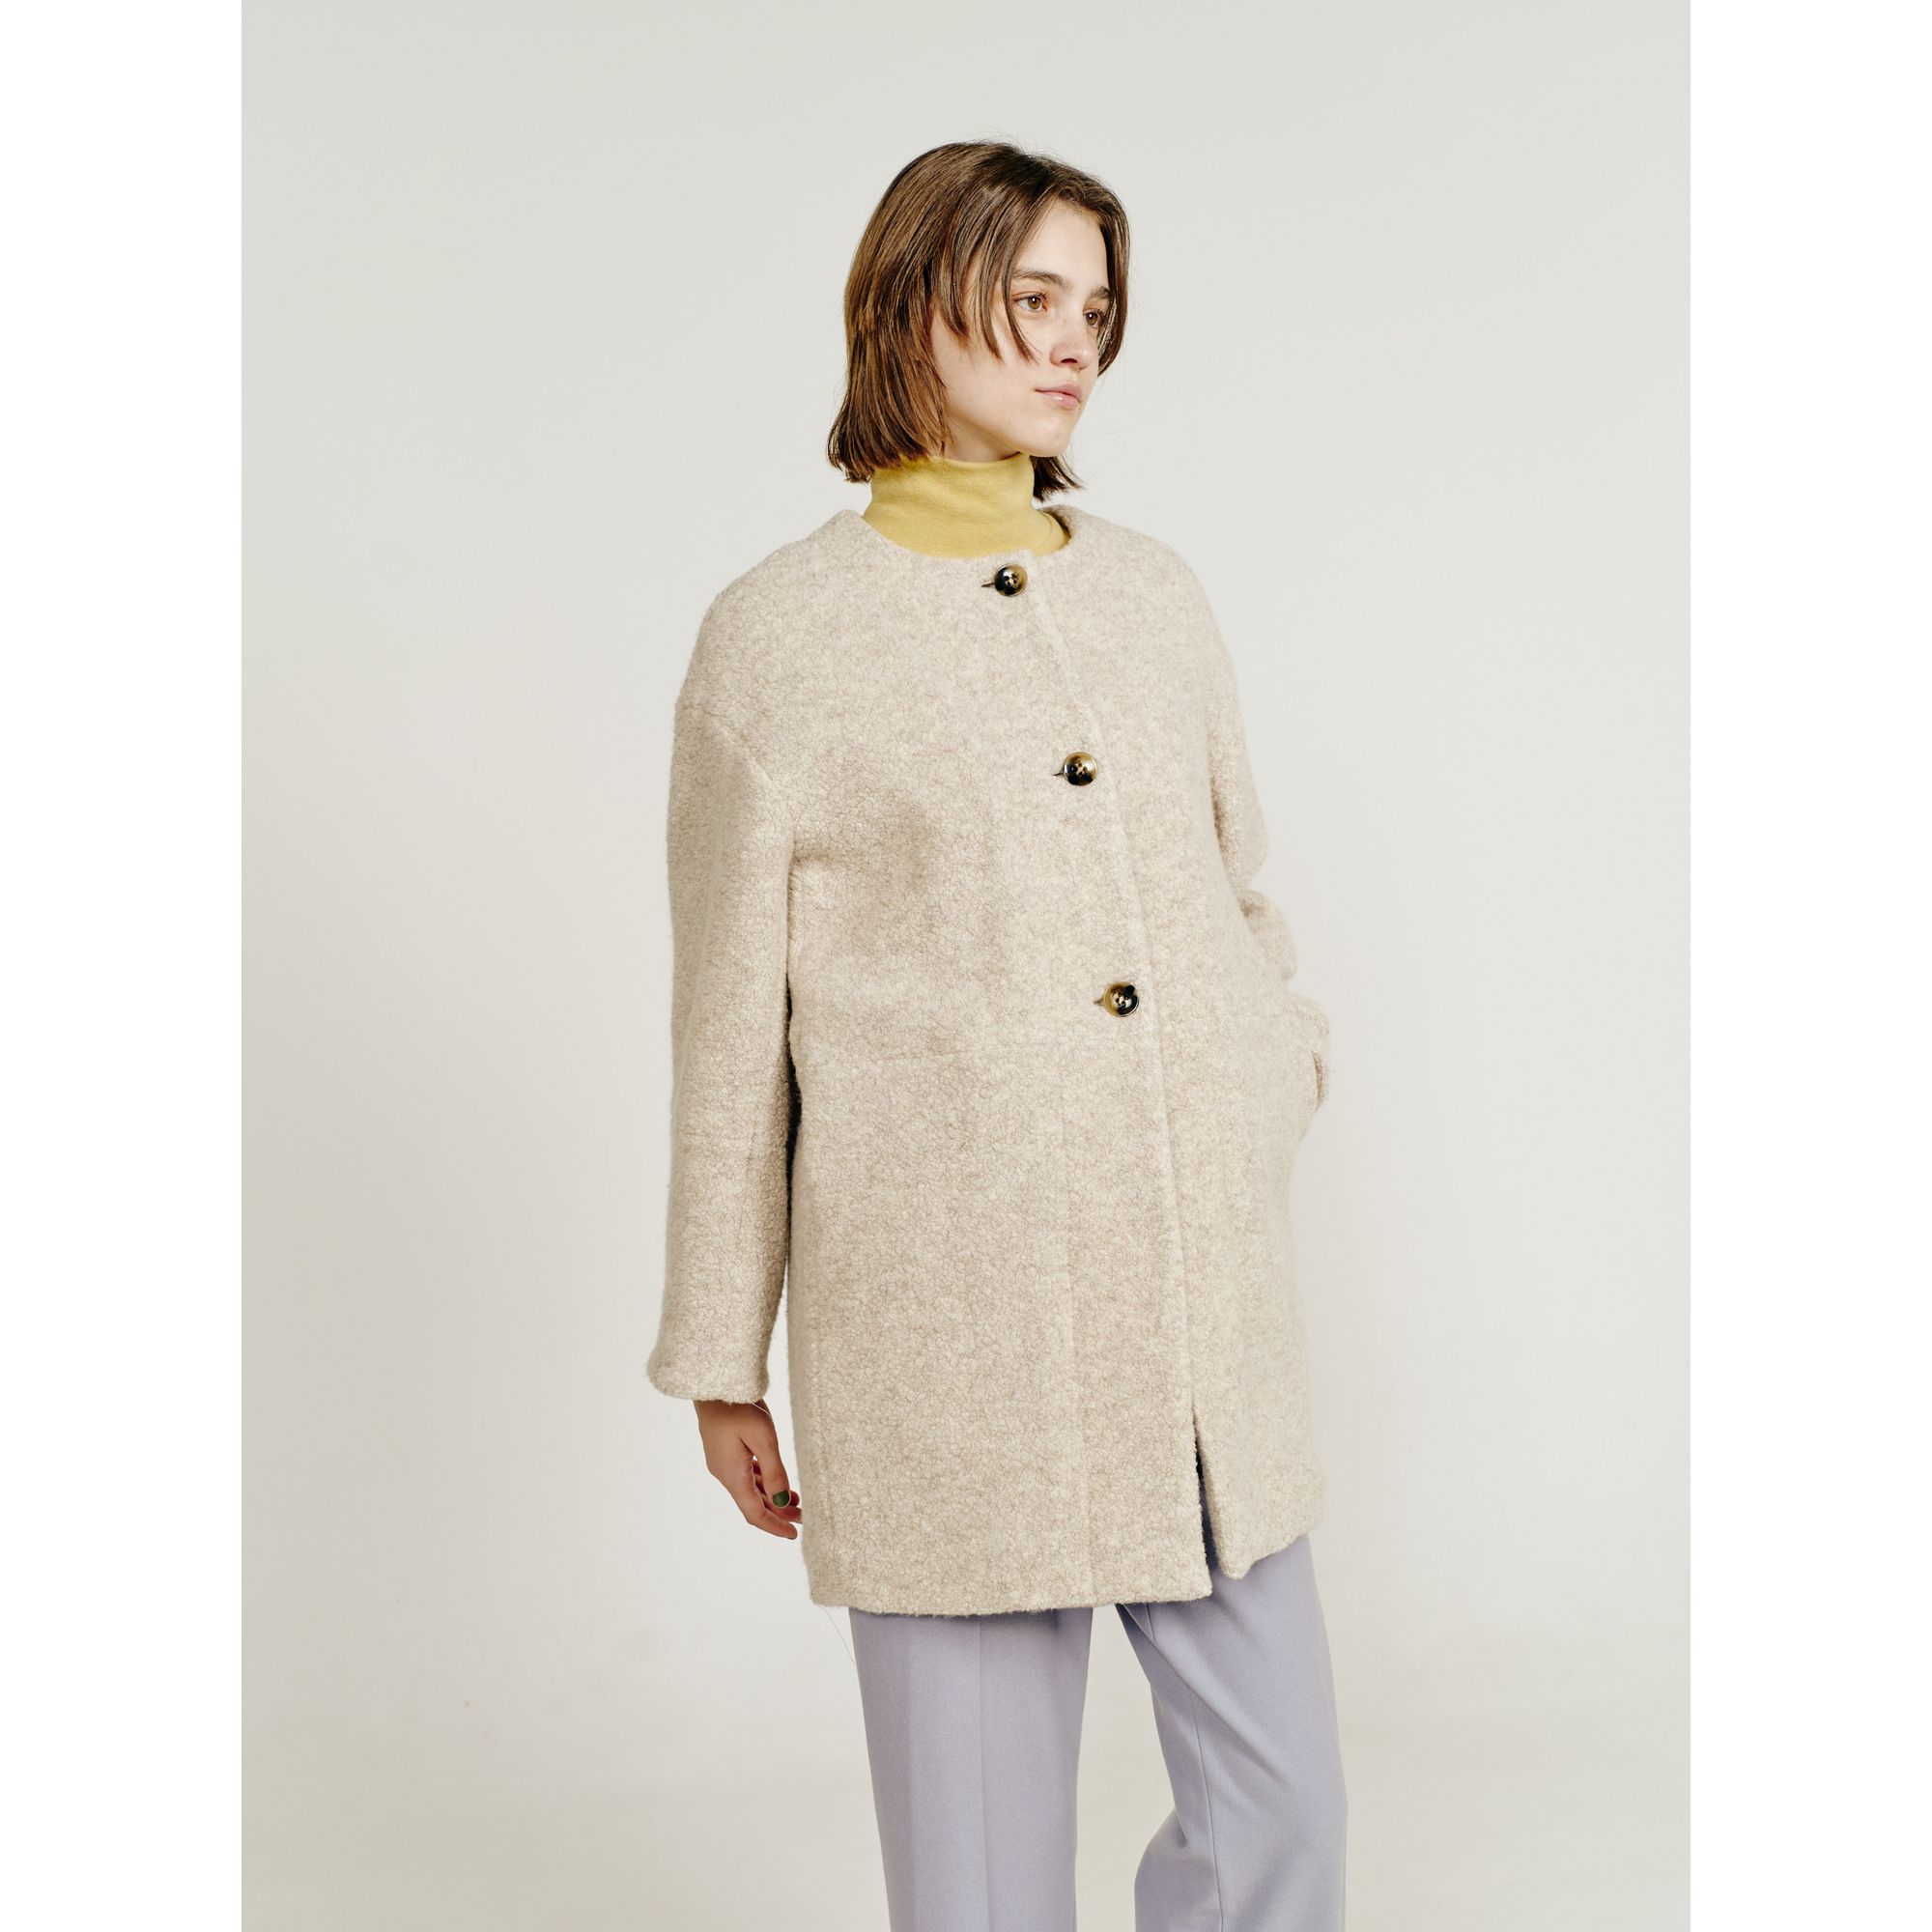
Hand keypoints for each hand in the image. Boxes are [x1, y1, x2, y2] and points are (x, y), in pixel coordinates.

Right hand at [693, 1398, 802, 1539]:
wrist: (714, 1384)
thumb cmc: (738, 1407)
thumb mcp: (763, 1438)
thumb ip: (775, 1472)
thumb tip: (783, 1502)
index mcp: (732, 1476)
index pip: (754, 1513)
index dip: (774, 1526)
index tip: (794, 1535)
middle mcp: (725, 1474)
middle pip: (754, 1503)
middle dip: (778, 1514)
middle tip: (804, 1518)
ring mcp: (724, 1463)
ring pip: (751, 1490)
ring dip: (773, 1498)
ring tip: (797, 1503)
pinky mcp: (726, 1452)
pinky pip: (747, 1475)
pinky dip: (764, 1483)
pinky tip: (779, 1483)